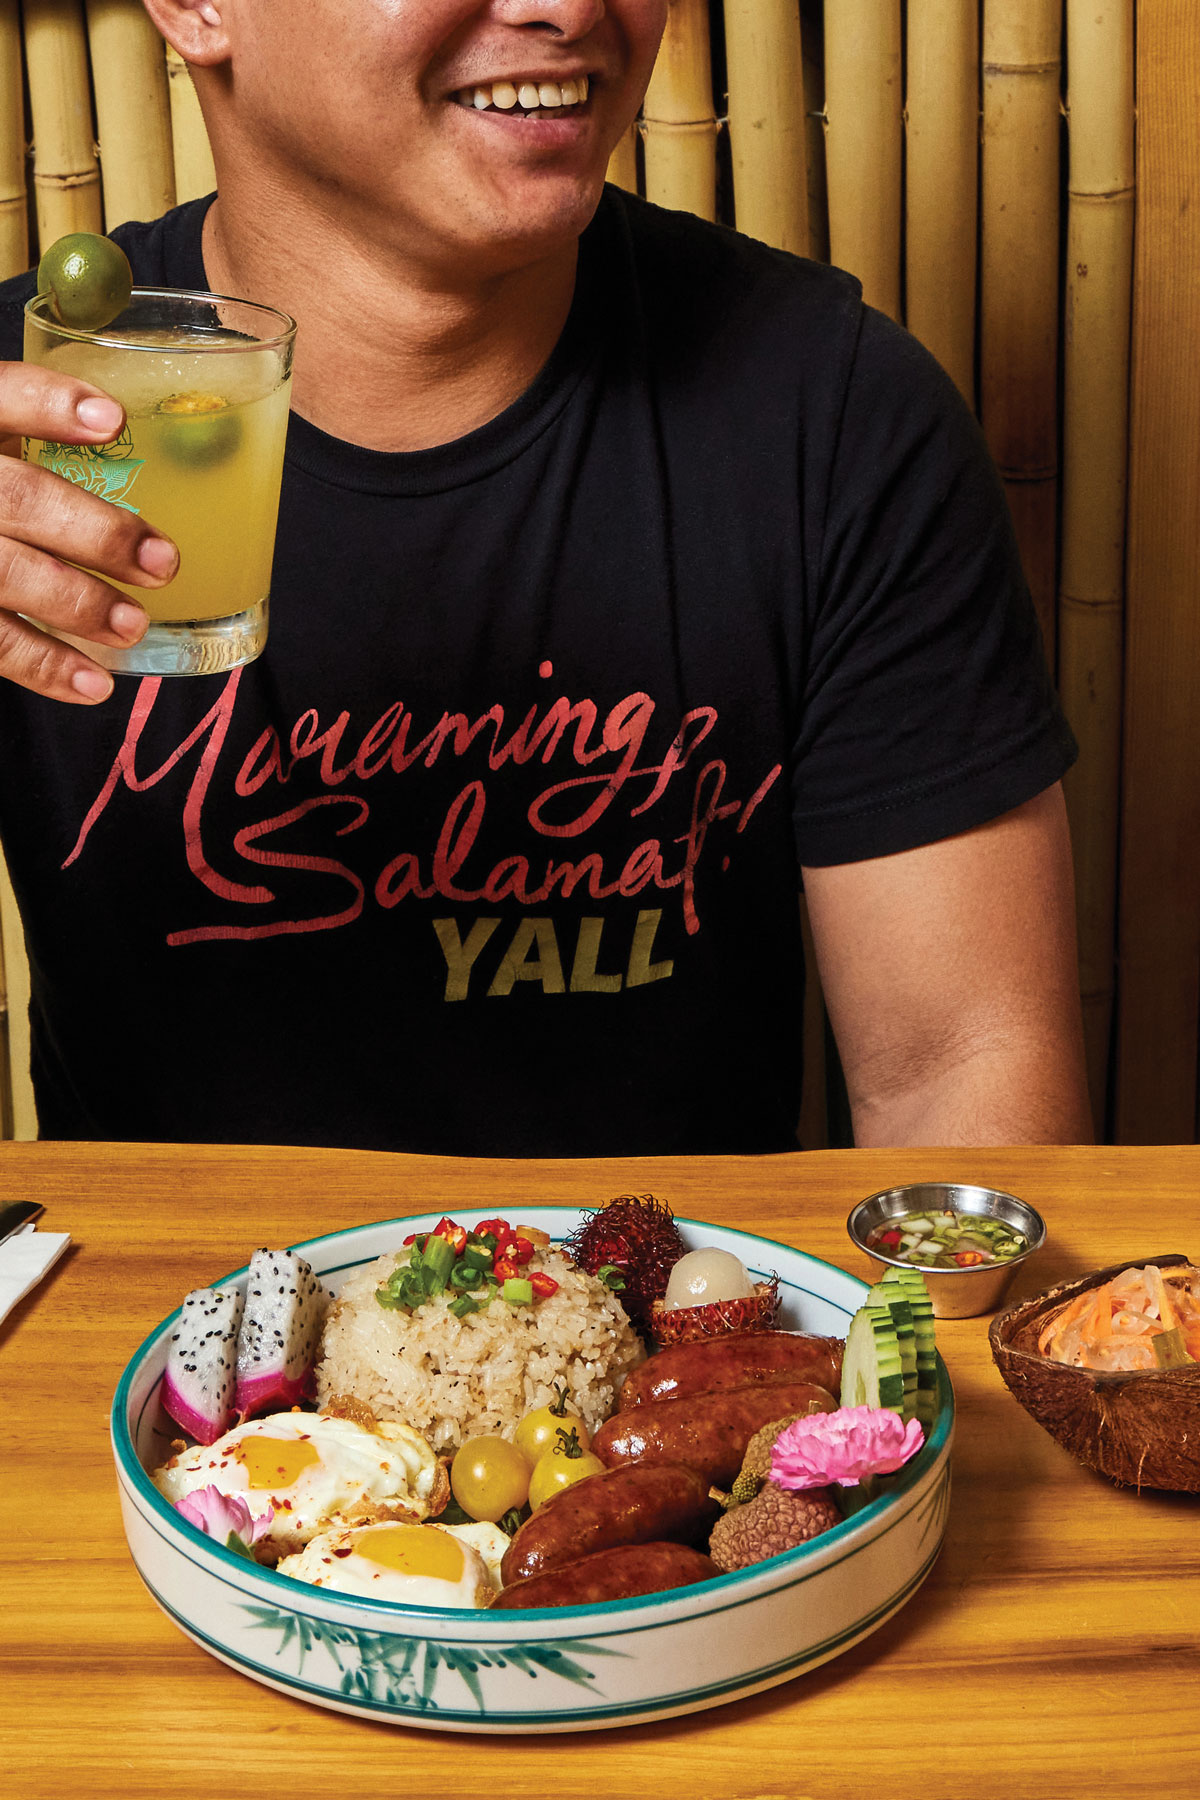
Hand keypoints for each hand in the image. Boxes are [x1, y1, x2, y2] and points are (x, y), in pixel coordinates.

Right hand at [0, 363, 178, 703]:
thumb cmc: (5, 489)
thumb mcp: (11, 449)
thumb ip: (61, 445)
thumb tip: (208, 450)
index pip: (2, 398)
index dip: (49, 405)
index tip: (113, 419)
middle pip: (17, 499)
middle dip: (96, 533)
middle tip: (165, 564)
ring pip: (3, 573)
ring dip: (76, 604)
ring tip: (134, 625)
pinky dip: (46, 667)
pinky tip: (94, 684)